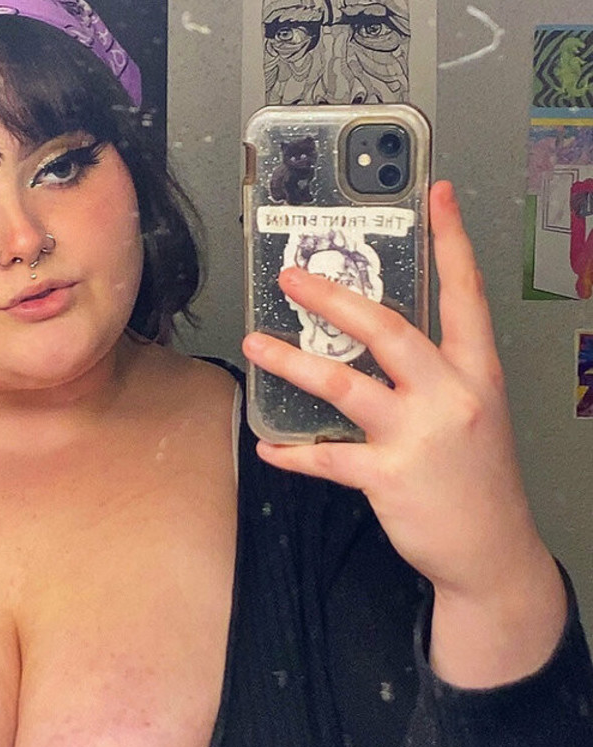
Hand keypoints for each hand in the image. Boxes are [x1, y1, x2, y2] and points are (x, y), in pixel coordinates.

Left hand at [242, 182, 563, 682]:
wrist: (493, 552)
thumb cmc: (477, 479)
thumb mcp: (474, 413)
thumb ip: (433, 374)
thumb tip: (375, 337)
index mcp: (476, 373)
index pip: (465, 294)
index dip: (451, 241)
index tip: (438, 195)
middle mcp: (451, 396)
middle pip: (388, 330)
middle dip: (335, 298)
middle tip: (291, 276)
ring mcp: (420, 436)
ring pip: (345, 386)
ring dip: (292, 363)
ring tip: (254, 344)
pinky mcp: (390, 477)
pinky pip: (328, 458)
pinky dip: (293, 453)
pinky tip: (269, 447)